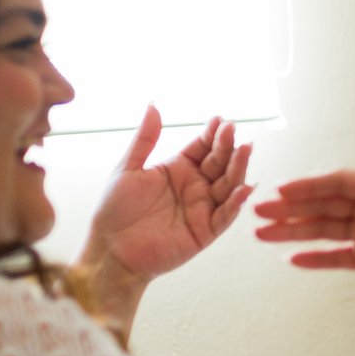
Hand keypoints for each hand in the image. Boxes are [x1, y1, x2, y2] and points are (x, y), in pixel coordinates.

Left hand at [81, 108, 252, 284]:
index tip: (220, 120)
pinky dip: (236, 202)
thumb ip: (145, 139)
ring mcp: (202, 208)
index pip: (202, 147)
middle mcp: (194, 187)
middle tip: (233, 131)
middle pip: (219, 163)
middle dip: (228, 147)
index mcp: (177, 169)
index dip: (212, 134)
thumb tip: (153, 105)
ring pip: (228, 185)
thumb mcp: (127, 169)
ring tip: (244, 150)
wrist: (110, 250)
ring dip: (238, 168)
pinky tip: (244, 187)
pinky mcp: (206, 231)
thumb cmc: (114, 211)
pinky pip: (226, 215)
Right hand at [250, 153, 354, 321]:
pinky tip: (292, 258)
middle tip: (260, 213)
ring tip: (263, 235)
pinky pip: (337, 255)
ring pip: (328, 230)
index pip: (343, 183)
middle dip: (294, 209)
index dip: (311, 185)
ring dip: (296, 232)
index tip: (282, 190)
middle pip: (330, 206)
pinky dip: (316, 257)